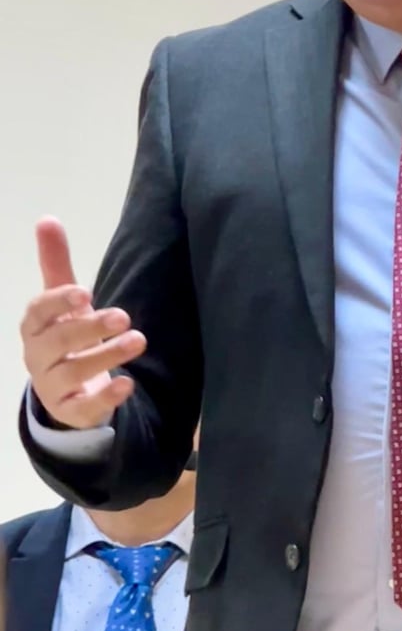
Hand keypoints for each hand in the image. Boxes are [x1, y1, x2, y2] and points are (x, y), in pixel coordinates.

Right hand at [20, 217, 145, 428]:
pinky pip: (84, 408)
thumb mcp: (62, 300)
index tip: (85, 293)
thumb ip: (56, 263)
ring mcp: (53, 386)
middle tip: (124, 316)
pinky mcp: (71, 411)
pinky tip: (127, 385)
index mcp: (35, 326)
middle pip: (59, 342)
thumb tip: (47, 218)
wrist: (65, 389)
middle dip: (91, 328)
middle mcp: (38, 356)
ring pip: (73, 372)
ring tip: (138, 341)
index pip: (39, 311)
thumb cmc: (65, 335)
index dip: (58, 302)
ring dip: (106, 356)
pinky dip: (105, 397)